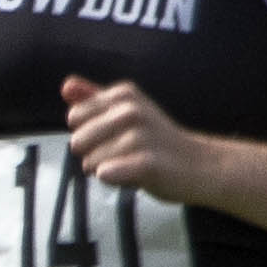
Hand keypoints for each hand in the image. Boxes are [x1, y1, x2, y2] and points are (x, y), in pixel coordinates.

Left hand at [57, 73, 207, 202]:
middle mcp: (130, 110)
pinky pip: (106, 174)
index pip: (74, 117)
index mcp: (123, 94)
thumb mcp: (127, 111)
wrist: (199, 165)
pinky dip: (115, 179)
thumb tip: (66, 87)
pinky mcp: (147, 163)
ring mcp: (139, 136)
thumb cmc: (159, 141)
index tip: (114, 137)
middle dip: (94, 155)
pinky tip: (134, 177)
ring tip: (133, 165)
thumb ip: (94, 99)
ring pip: (90, 163)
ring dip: (107, 171)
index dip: (89, 133)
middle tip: (124, 155)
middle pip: (77, 141)